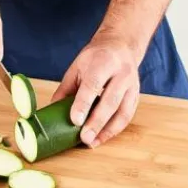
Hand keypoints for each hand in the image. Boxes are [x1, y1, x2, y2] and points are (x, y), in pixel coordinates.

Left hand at [51, 32, 140, 147]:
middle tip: (84, 138)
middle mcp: (121, 73)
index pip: (93, 84)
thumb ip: (66, 88)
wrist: (121, 45)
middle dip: (96, 122)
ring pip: (122, 111)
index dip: (84, 103)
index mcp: (103, 62)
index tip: (75, 121)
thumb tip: (50, 111)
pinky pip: (127, 116)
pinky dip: (114, 129)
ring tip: (92, 142)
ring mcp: (131, 84)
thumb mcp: (77, 66)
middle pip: (110, 100)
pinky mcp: (136, 95)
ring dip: (107, 130)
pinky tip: (102, 137)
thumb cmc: (95, 58)